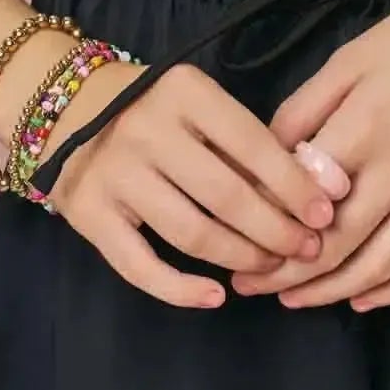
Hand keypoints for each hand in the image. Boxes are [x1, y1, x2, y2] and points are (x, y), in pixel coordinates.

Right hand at [39, 57, 351, 310]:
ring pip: (192, 232)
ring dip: (241, 257)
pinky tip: (216, 296)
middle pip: (226, 195)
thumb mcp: (197, 103)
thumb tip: (316, 190)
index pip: (252, 145)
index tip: (324, 214)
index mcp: (183, 92)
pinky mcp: (87, 213)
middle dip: (276, 230)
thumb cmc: (152, 107)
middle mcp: (145, 129)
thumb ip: (244, 140)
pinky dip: (181, 289)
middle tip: (306, 250)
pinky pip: (139, 266)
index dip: (294, 185)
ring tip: (269, 266)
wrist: (65, 104)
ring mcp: (113, 173)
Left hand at [229, 0, 389, 311]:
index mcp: (362, 131)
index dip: (266, 227)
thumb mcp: (349, 60)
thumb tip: (265, 154)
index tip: (238, 239)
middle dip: (287, 273)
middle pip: (335, 245)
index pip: (302, 199)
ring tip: (295, 300)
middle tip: (252, 286)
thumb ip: (304, 109)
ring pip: (379, 266)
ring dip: (332, 291)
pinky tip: (363, 299)